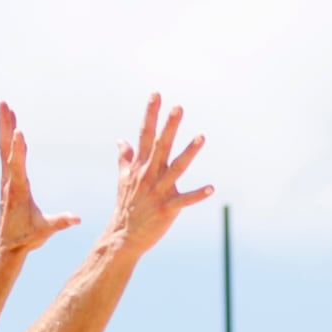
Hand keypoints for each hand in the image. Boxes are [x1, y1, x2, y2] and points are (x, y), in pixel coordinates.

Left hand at [0, 102, 79, 254]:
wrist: (7, 245)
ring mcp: (6, 179)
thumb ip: (61, 222)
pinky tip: (10, 127)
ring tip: (4, 106)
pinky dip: (8, 139)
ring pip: (4, 148)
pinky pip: (7, 154)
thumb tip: (76, 218)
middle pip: (6, 148)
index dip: (18, 149)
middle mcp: (9, 181)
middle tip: (3, 104)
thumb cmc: (26, 237)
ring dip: (4, 126)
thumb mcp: (45, 230)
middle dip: (5, 125)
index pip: (17, 166)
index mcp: (18, 190)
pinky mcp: (7, 180)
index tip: (18, 130)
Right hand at [107, 93, 213, 254]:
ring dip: (189, 152)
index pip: (144, 134)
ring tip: (202, 137)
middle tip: (179, 107)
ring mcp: (158, 191)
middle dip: (169, 126)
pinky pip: (185, 200)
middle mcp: (149, 175)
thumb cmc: (126, 207)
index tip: (157, 94)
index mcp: (140, 167)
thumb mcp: (123, 179)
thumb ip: (125, 158)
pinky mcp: (167, 209)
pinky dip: (198, 195)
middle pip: (161, 146)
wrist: (123, 237)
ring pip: (176, 168)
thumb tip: (121, 140)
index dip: (151, 114)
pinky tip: (211, 188)